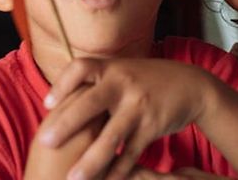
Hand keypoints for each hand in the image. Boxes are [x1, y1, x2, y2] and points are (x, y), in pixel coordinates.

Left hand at [38, 57, 219, 179]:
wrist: (192, 85)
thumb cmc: (147, 81)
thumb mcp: (123, 71)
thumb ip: (96, 83)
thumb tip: (58, 102)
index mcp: (112, 68)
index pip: (80, 68)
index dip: (62, 84)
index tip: (47, 104)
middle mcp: (124, 84)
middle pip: (90, 103)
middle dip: (67, 124)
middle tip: (46, 142)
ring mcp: (139, 106)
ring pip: (111, 137)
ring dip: (90, 161)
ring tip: (73, 179)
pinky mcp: (153, 126)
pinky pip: (131, 153)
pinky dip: (117, 171)